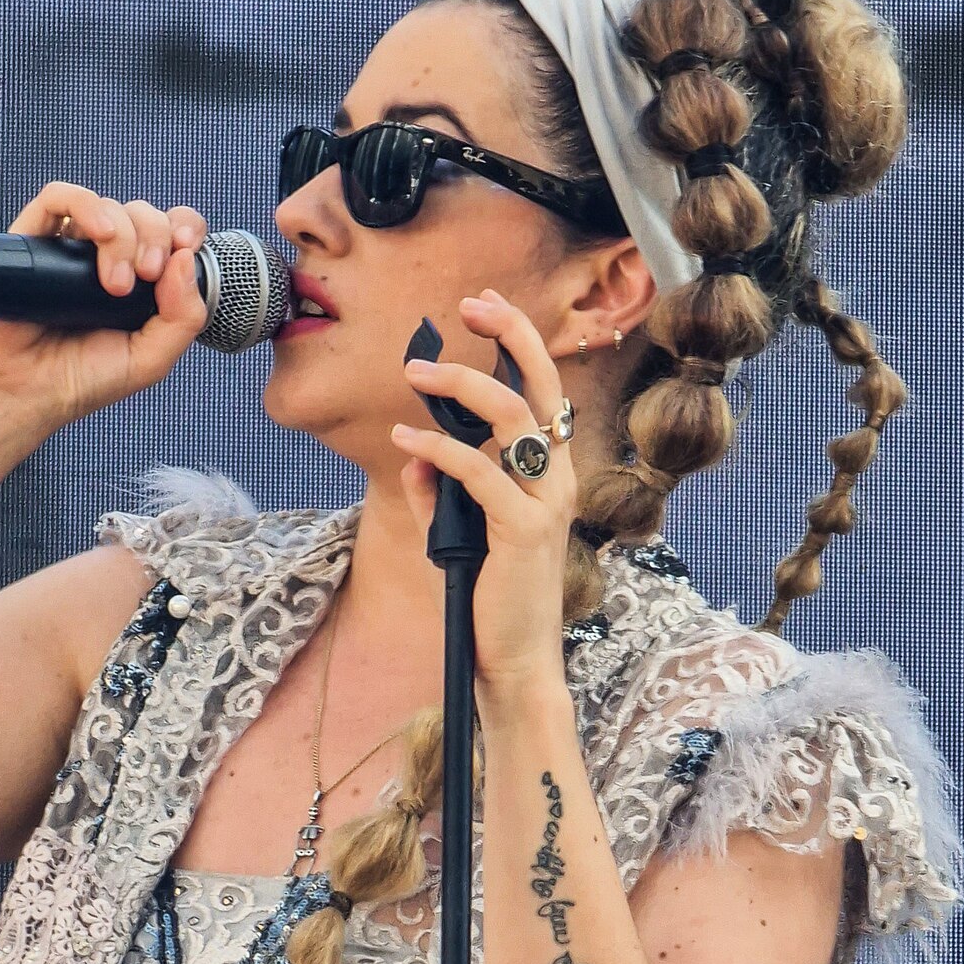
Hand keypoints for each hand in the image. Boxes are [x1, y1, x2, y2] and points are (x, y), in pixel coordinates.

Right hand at [0, 183, 211, 463]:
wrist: (21, 394)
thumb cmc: (80, 381)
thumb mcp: (150, 360)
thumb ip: (184, 316)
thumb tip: (185, 259)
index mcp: (139, 281)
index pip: (171, 230)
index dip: (184, 227)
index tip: (185, 247)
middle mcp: (105, 258)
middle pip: (143, 214)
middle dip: (154, 239)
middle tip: (144, 278)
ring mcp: (69, 246)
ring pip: (108, 206)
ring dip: (124, 235)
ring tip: (115, 284)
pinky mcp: (32, 239)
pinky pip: (59, 197)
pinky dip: (85, 203)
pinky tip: (99, 232)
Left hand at [392, 287, 577, 692]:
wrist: (516, 659)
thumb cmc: (492, 597)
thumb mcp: (462, 534)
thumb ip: (440, 492)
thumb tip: (413, 453)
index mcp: (551, 473)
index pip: (543, 390)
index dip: (518, 340)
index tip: (485, 305)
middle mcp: (557, 478)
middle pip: (542, 384)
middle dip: (508, 334)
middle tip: (467, 305)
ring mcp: (545, 501)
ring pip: (512, 416)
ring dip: (460, 384)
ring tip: (415, 371)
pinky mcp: (522, 529)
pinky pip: (478, 472)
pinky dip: (437, 449)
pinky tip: (406, 440)